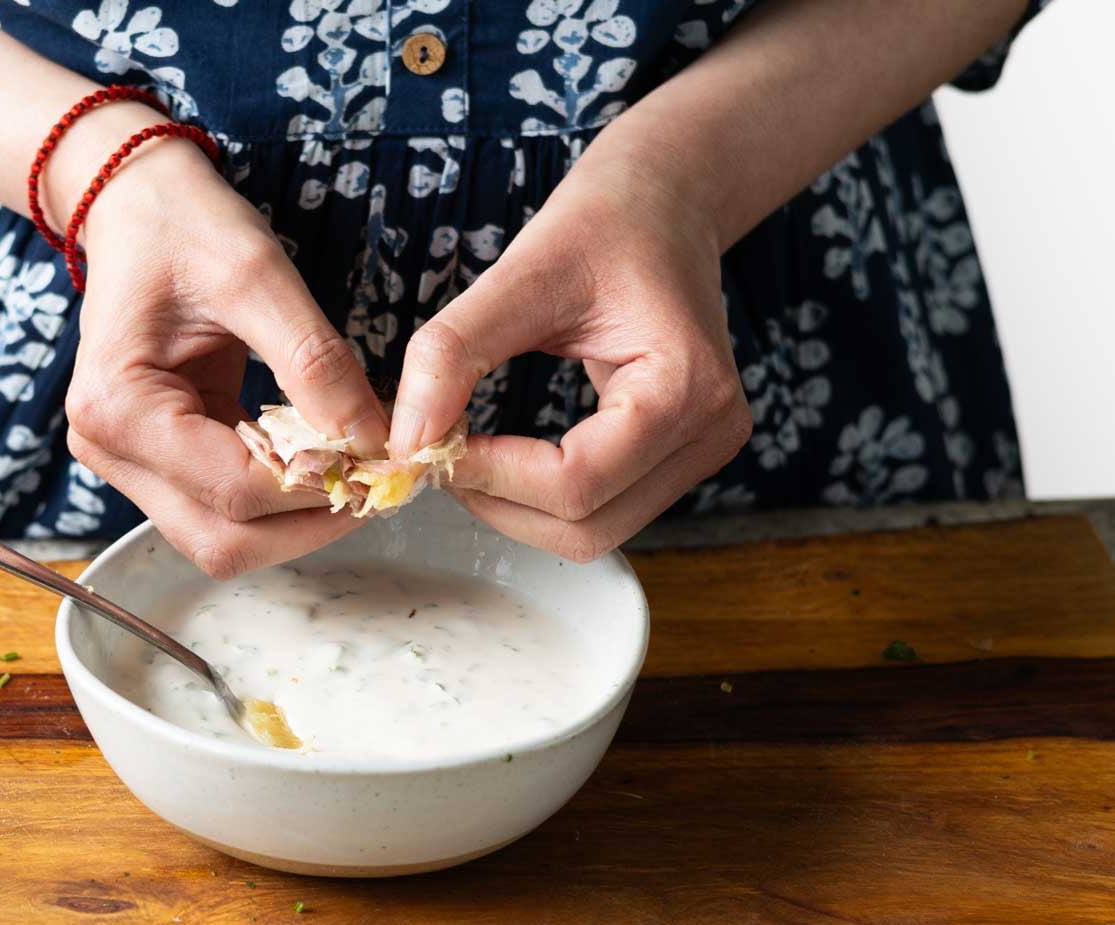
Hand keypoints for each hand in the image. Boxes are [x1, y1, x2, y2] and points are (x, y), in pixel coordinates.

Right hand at [62, 135, 387, 578]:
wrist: (137, 205)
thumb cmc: (185, 226)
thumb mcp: (257, 275)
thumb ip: (315, 364)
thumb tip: (375, 441)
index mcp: (119, 407)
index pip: (234, 489)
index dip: (319, 488)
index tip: (388, 463)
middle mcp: (109, 450)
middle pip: (224, 540)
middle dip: (310, 524)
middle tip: (383, 485)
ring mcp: (129, 463)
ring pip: (225, 539)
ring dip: (298, 521)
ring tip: (361, 475)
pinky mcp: (157, 461)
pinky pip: (225, 507)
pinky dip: (281, 499)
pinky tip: (326, 464)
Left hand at [388, 117, 750, 562]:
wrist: (667, 200)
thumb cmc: (607, 221)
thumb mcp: (523, 271)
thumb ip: (455, 351)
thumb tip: (405, 438)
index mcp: (687, 387)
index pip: (577, 481)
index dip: (490, 474)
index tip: (426, 443)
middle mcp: (709, 435)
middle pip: (586, 527)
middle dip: (498, 502)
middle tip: (436, 453)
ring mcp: (700, 454)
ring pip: (592, 533)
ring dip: (515, 509)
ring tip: (465, 452)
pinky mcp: (678, 459)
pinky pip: (600, 510)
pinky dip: (539, 498)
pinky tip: (501, 455)